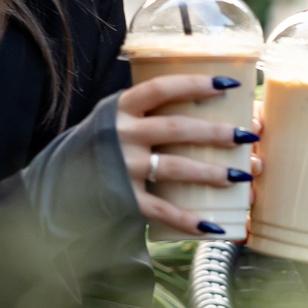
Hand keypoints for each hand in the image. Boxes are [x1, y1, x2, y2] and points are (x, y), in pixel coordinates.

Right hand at [118, 73, 257, 238]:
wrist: (60, 182)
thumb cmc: (102, 144)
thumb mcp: (117, 118)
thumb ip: (148, 111)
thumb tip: (206, 104)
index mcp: (121, 108)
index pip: (161, 89)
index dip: (194, 84)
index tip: (228, 83)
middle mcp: (122, 134)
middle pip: (176, 128)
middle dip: (215, 132)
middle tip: (246, 135)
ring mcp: (122, 167)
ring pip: (174, 167)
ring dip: (210, 172)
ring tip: (240, 175)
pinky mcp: (124, 198)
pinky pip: (161, 210)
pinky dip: (187, 219)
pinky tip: (213, 223)